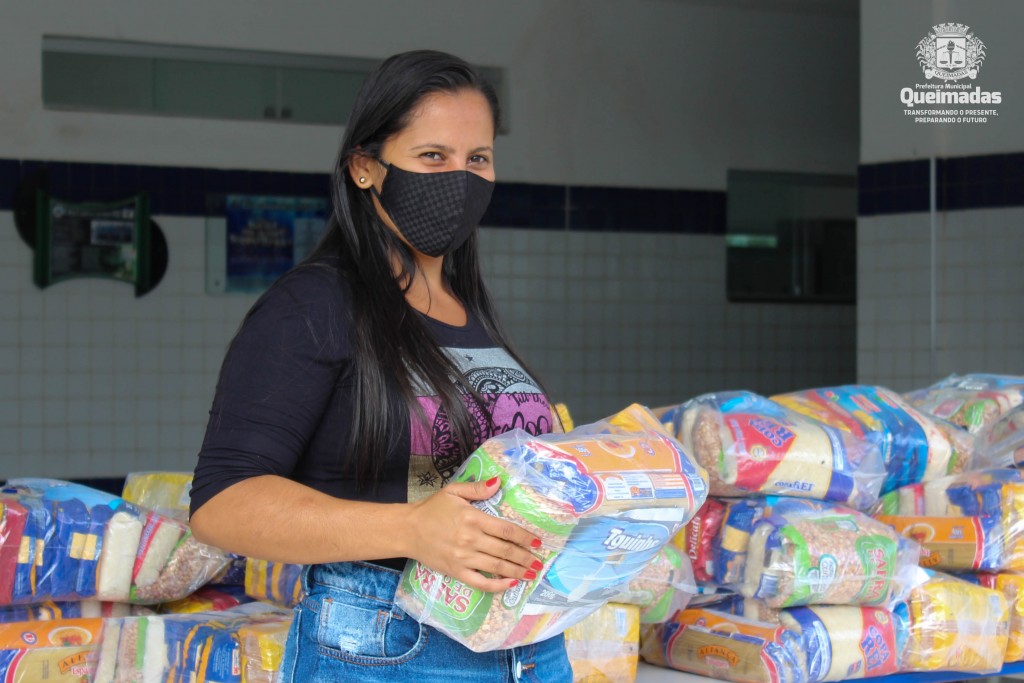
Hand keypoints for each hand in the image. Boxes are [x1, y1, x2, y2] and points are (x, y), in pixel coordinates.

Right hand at [405, 477, 543, 592]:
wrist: (407, 529)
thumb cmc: (431, 509)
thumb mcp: (453, 491)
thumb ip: (477, 488)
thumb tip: (498, 482)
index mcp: (472, 518)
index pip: (506, 529)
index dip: (524, 537)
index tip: (537, 542)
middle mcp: (470, 539)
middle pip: (505, 550)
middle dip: (525, 558)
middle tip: (540, 562)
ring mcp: (463, 558)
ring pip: (496, 567)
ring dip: (517, 571)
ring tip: (532, 574)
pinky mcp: (456, 572)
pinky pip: (480, 582)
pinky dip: (496, 586)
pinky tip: (509, 584)